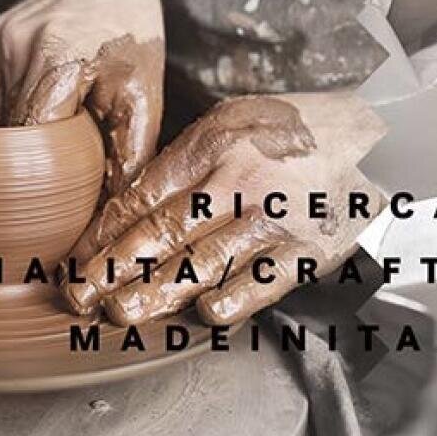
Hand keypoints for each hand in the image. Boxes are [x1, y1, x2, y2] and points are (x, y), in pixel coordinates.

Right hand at [0, 0, 164, 196]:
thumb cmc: (128, 35)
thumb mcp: (145, 89)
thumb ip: (132, 149)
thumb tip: (115, 206)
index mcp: (60, 56)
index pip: (32, 137)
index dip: (38, 179)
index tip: (49, 211)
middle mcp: (17, 48)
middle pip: (1, 137)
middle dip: (16, 174)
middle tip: (33, 207)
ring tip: (15, 180)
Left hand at [60, 92, 385, 326]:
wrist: (358, 133)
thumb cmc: (281, 129)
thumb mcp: (225, 122)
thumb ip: (180, 162)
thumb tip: (127, 209)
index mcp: (214, 146)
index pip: (145, 197)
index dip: (106, 234)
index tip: (78, 262)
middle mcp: (240, 182)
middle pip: (166, 234)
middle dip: (117, 270)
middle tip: (82, 297)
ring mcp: (273, 219)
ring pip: (204, 264)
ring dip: (158, 293)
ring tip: (123, 313)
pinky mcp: (304, 249)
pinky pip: (260, 283)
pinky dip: (230, 301)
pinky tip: (202, 314)